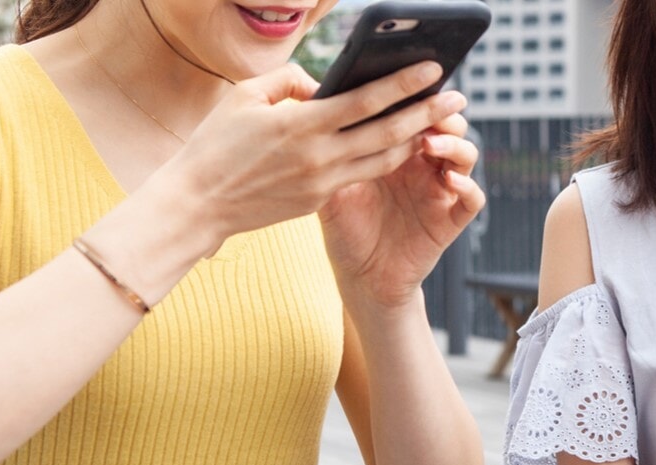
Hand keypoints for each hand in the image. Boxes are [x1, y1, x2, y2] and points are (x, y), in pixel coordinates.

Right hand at [160, 61, 464, 248]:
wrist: (197, 204)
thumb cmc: (216, 143)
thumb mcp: (246, 97)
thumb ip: (290, 82)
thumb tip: (324, 84)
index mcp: (301, 125)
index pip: (367, 100)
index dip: (405, 84)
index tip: (434, 70)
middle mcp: (319, 157)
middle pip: (389, 132)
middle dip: (428, 113)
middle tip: (458, 98)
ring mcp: (322, 183)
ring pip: (383, 160)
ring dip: (415, 140)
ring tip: (438, 122)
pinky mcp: (319, 202)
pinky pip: (361, 175)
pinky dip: (385, 158)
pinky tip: (401, 145)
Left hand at [319, 108, 484, 307]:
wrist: (360, 278)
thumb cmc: (345, 230)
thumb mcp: (332, 187)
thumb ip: (333, 154)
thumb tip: (316, 112)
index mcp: (397, 151)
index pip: (415, 114)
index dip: (416, 97)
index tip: (408, 81)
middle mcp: (423, 166)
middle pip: (447, 126)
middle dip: (442, 112)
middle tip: (429, 106)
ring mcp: (440, 191)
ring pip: (465, 154)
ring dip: (454, 143)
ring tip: (431, 143)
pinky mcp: (451, 220)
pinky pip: (473, 198)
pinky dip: (468, 186)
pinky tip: (451, 180)